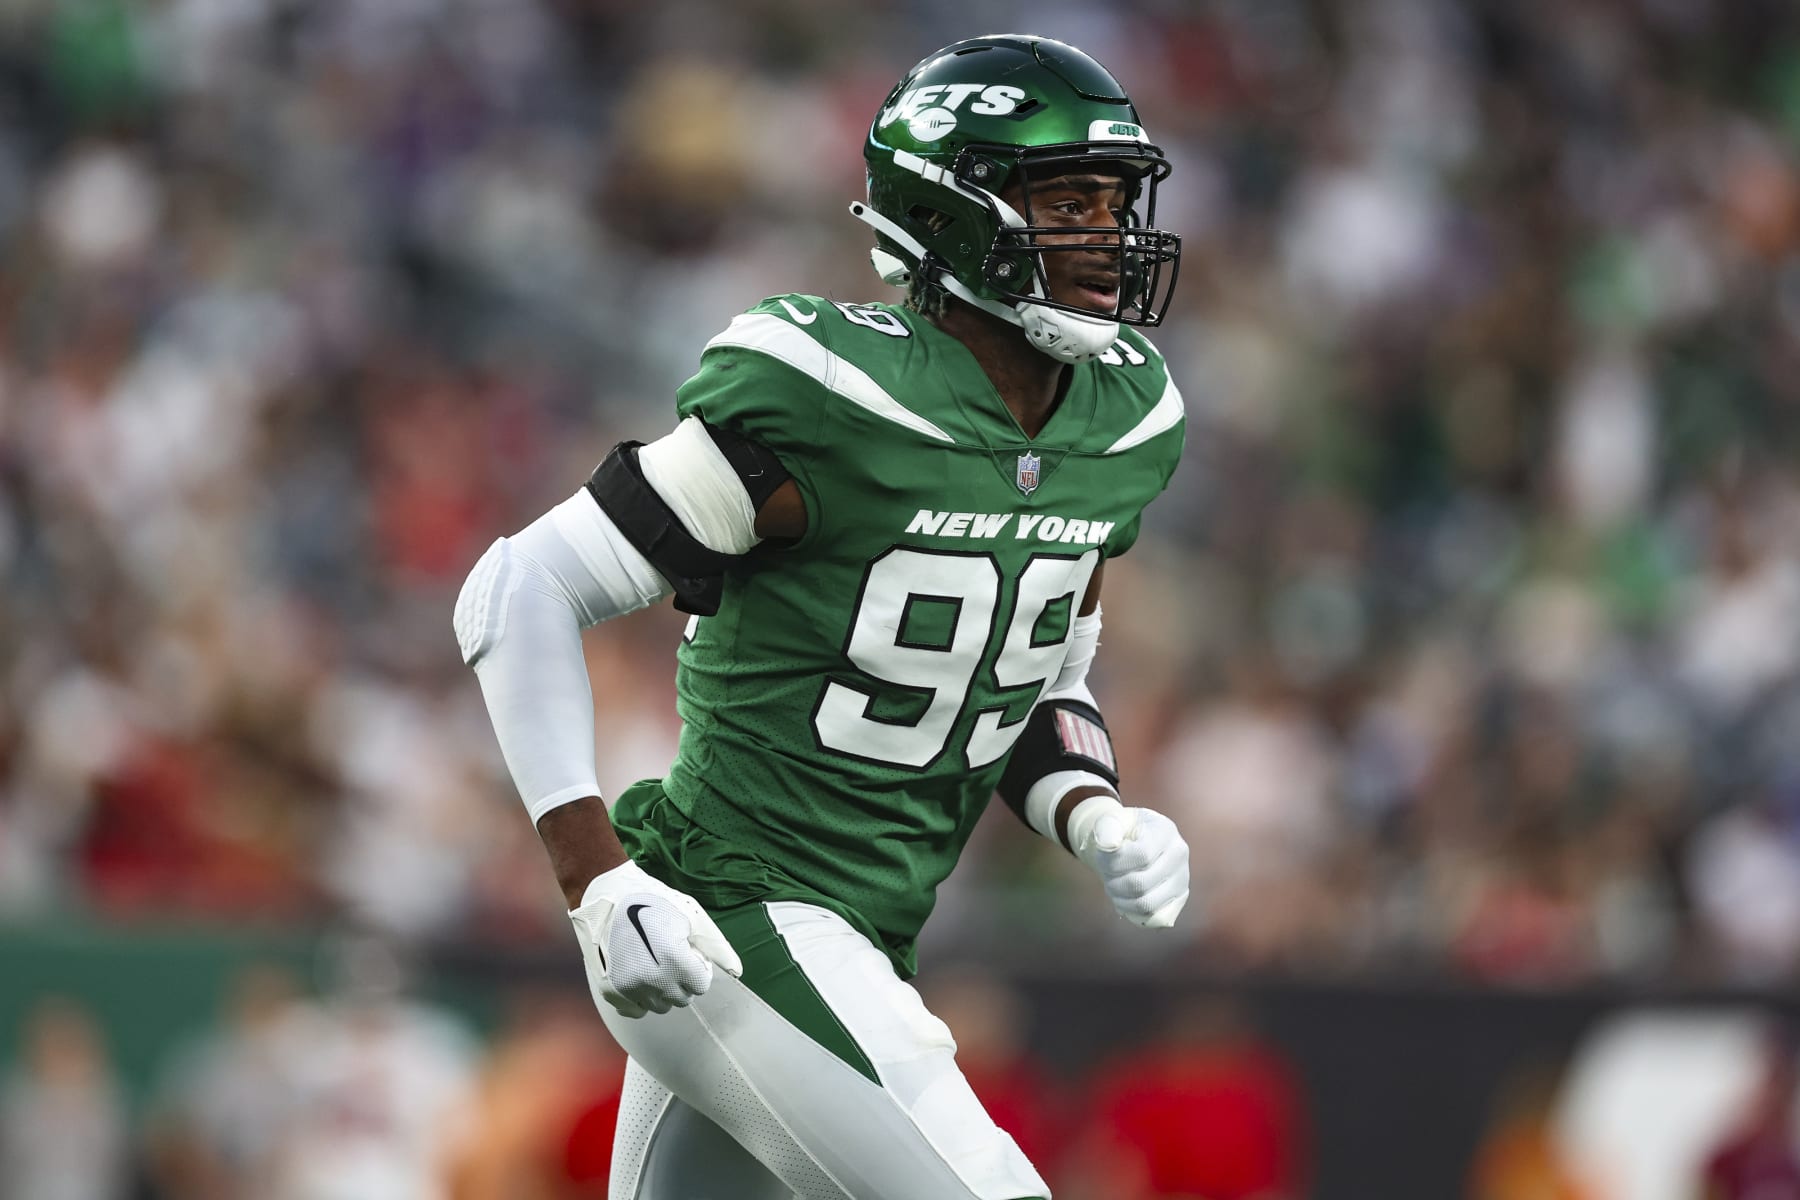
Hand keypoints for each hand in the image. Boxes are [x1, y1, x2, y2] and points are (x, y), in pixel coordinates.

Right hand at [568, 861, 743, 1017]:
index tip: (687, 951)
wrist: (605, 895)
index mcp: (673, 959)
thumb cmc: (652, 900)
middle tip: (669, 954)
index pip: (701, 985)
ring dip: (662, 989)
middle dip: (682, 979)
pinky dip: (640, 998)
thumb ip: (715, 946)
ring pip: (660, 1006)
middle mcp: (650, 979)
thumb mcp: (690, 915)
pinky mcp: (610, 991)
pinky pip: (636, 1011)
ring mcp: (628, 988)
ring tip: (653, 961)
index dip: (698, 967)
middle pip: (682, 998)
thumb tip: (737, 971)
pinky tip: (638, 975)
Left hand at [1068, 799, 1189, 927]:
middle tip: (1106, 876)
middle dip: (1113, 883)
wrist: (1136, 840)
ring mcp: (1183, 877)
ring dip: (1120, 899)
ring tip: (1113, 887)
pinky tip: (1124, 899)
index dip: (1114, 864)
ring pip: (1146, 903)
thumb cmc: (1123, 832)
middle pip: (1140, 883)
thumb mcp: (1112, 821)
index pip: (1141, 856)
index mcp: (1165, 831)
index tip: (1102, 859)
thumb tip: (1108, 844)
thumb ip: (1107, 828)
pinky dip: (1133, 911)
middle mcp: (1179, 853)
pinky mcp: (1180, 896)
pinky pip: (1154, 916)